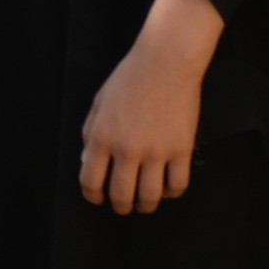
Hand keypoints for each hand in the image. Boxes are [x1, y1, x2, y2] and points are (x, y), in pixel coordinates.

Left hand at [76, 0, 217, 211]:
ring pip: (150, 197)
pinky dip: (171, 192)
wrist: (166, 62)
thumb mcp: (99, 103)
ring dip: (146, 205)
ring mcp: (156, 152)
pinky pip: (177, 185)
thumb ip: (90, 134)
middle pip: (121, 196)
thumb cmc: (129, 79)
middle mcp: (127, 149)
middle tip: (124, 204)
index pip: (91, 182)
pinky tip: (167, 186)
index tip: (98, 198)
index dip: (93, 196)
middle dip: (120, 206)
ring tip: (145, 202)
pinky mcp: (182, 150)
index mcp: (102, 138)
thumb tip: (87, 163)